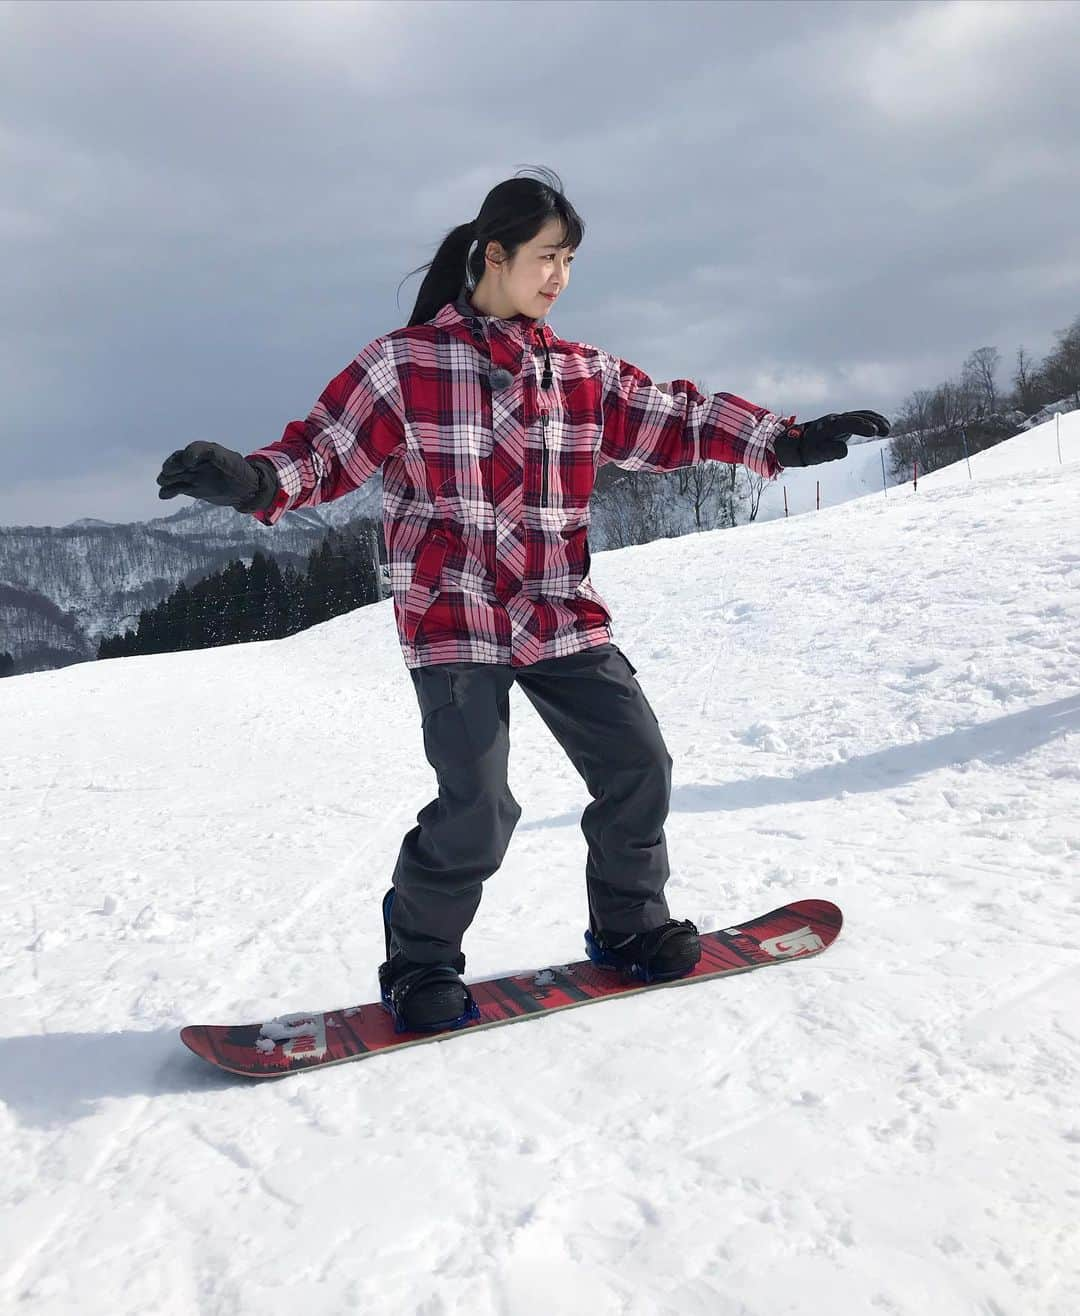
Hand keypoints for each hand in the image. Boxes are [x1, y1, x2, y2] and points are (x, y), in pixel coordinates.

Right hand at [156, 442, 277, 511]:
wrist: (246, 489)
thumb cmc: (239, 471)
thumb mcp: (230, 460)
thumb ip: (213, 455)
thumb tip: (189, 460)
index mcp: (207, 451)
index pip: (194, 449)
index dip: (189, 454)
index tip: (189, 464)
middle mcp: (196, 462)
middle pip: (179, 461)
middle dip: (172, 465)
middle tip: (168, 472)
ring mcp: (192, 475)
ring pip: (175, 475)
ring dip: (167, 477)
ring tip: (163, 482)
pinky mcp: (191, 489)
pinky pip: (176, 489)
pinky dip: (169, 491)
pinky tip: (163, 495)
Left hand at [774, 410, 890, 467]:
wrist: (801, 442)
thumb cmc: (810, 449)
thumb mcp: (817, 455)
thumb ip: (830, 452)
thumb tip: (844, 449)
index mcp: (829, 426)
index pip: (847, 423)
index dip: (861, 426)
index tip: (873, 432)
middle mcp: (836, 419)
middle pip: (856, 416)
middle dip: (871, 422)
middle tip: (885, 431)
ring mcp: (841, 419)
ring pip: (860, 415)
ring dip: (875, 420)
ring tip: (887, 430)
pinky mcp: (846, 422)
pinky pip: (861, 417)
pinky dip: (873, 419)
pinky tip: (883, 426)